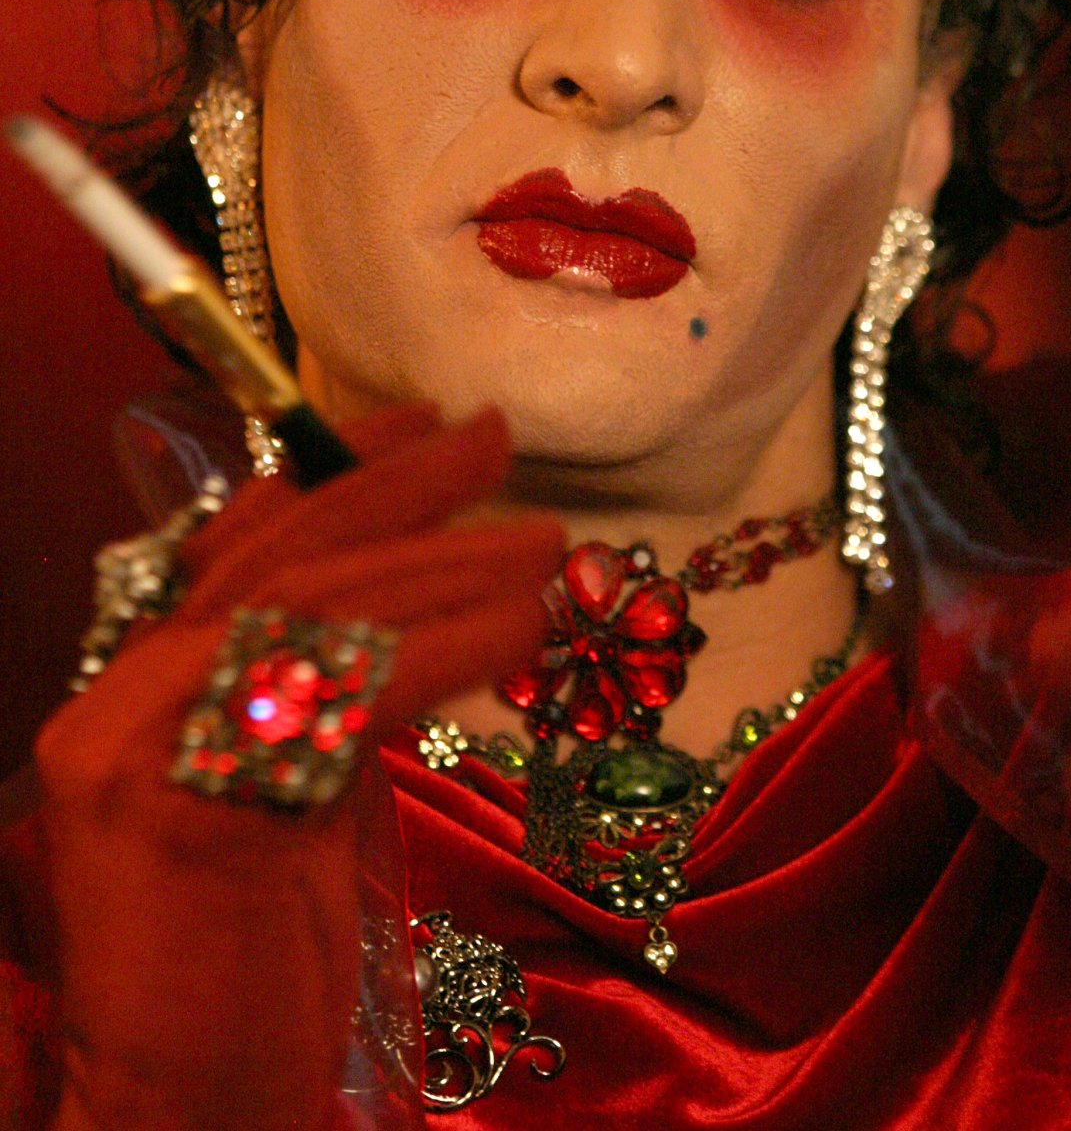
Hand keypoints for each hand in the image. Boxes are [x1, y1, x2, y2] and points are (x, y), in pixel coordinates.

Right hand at [37, 403, 562, 1130]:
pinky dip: (459, 643)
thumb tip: (429, 612)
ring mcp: (141, 754)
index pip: (235, 543)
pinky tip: (528, 629)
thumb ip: (323, 703)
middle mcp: (114, 705)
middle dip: (398, 484)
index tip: (422, 417)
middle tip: (496, 437)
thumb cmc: (246, 971)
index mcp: (126, 692)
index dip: (332, 467)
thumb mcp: (285, 801)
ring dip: (450, 564)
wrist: (181, 1111)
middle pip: (280, 559)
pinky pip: (354, 689)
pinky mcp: (200, 811)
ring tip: (547, 545)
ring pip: (317, 611)